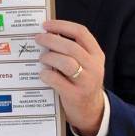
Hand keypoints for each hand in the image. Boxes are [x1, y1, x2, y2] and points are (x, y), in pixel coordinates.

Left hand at [35, 19, 105, 135]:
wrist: (91, 110)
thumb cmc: (82, 82)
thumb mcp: (85, 64)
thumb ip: (72, 50)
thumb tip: (48, 34)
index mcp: (96, 55)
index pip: (81, 33)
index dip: (62, 26)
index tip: (46, 25)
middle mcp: (94, 67)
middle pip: (71, 47)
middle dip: (51, 40)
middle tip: (38, 39)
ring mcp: (86, 82)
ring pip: (65, 62)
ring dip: (49, 57)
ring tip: (42, 58)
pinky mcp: (76, 95)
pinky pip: (57, 80)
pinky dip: (46, 75)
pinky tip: (43, 74)